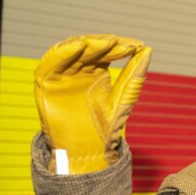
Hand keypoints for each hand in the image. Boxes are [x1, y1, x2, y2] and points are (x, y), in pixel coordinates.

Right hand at [34, 34, 151, 173]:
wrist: (87, 152)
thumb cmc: (105, 128)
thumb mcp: (122, 98)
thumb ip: (133, 75)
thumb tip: (148, 49)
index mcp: (97, 72)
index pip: (106, 50)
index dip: (120, 45)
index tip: (137, 45)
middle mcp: (78, 70)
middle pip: (89, 48)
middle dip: (104, 43)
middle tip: (119, 43)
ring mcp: (62, 75)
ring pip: (71, 50)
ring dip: (88, 43)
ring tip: (107, 42)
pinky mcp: (46, 84)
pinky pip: (51, 63)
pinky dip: (63, 52)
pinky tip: (80, 45)